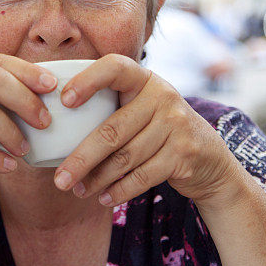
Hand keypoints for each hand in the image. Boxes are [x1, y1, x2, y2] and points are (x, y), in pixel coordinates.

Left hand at [52, 54, 238, 206]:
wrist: (209, 157)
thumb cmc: (158, 129)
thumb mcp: (142, 107)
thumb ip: (111, 105)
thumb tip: (56, 125)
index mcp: (144, 79)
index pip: (115, 67)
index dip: (88, 80)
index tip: (64, 100)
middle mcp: (163, 96)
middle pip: (112, 129)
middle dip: (81, 158)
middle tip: (59, 179)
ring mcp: (176, 125)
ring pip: (125, 157)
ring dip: (97, 179)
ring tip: (76, 190)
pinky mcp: (184, 154)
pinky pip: (142, 176)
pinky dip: (119, 191)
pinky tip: (102, 198)